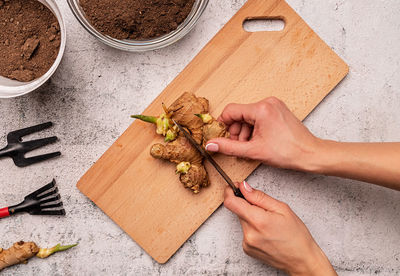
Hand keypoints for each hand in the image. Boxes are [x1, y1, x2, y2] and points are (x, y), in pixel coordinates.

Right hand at [205, 97, 320, 170]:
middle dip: (236, 131)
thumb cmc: (288, 152)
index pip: (230, 111)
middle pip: (239, 114)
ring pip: (248, 116)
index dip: (223, 125)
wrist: (310, 154)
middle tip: (239, 146)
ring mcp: (274, 105)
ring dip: (245, 131)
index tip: (221, 137)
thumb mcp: (253, 151)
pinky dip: (254, 129)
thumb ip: (228, 146)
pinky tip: (258, 141)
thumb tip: (211, 145)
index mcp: (261, 109)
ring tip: (250, 146)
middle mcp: (267, 102)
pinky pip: (258, 116)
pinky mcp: (277, 110)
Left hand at [224, 181, 336, 275]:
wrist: (301, 260)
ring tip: (269, 223)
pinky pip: (245, 231)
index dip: (230, 192)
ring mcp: (247, 243)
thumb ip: (259, 196)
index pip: (231, 203)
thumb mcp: (282, 209)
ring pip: (242, 220)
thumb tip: (244, 187)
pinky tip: (266, 232)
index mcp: (258, 221)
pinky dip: (253, 228)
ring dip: (251, 217)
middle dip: (247, 205)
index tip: (233, 187)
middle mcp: (249, 234)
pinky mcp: (247, 249)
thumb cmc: (296, 235)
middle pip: (238, 211)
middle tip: (264, 208)